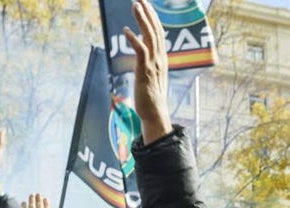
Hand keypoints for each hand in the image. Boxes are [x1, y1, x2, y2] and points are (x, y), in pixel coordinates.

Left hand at [124, 0, 172, 142]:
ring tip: (135, 5)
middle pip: (156, 30)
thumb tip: (142, 47)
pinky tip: (126, 30)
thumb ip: (148, 60)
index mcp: (162, 59)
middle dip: (148, 13)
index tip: (147, 5)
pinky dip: (134, 38)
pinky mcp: (145, 70)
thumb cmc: (151, 97)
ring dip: (142, 20)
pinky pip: (141, 50)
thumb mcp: (151, 75)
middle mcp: (160, 58)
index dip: (153, 18)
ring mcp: (154, 64)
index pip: (159, 33)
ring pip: (150, 36)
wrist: (155, 113)